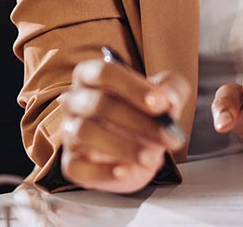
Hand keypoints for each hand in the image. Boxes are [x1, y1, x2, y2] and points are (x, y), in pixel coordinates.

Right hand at [58, 58, 190, 193]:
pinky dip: (104, 171)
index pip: (104, 72)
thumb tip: (169, 99)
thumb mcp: (167, 96)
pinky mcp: (71, 163)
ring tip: (151, 156)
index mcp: (92, 75)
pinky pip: (79, 167)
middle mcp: (75, 101)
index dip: (133, 87)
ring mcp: (69, 132)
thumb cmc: (146, 115)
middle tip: (167, 135)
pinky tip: (126, 171)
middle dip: (138, 121)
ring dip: (124, 146)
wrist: (141, 151)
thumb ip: (172, 90)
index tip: (161, 103)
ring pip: (86, 133)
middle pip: (98, 104)